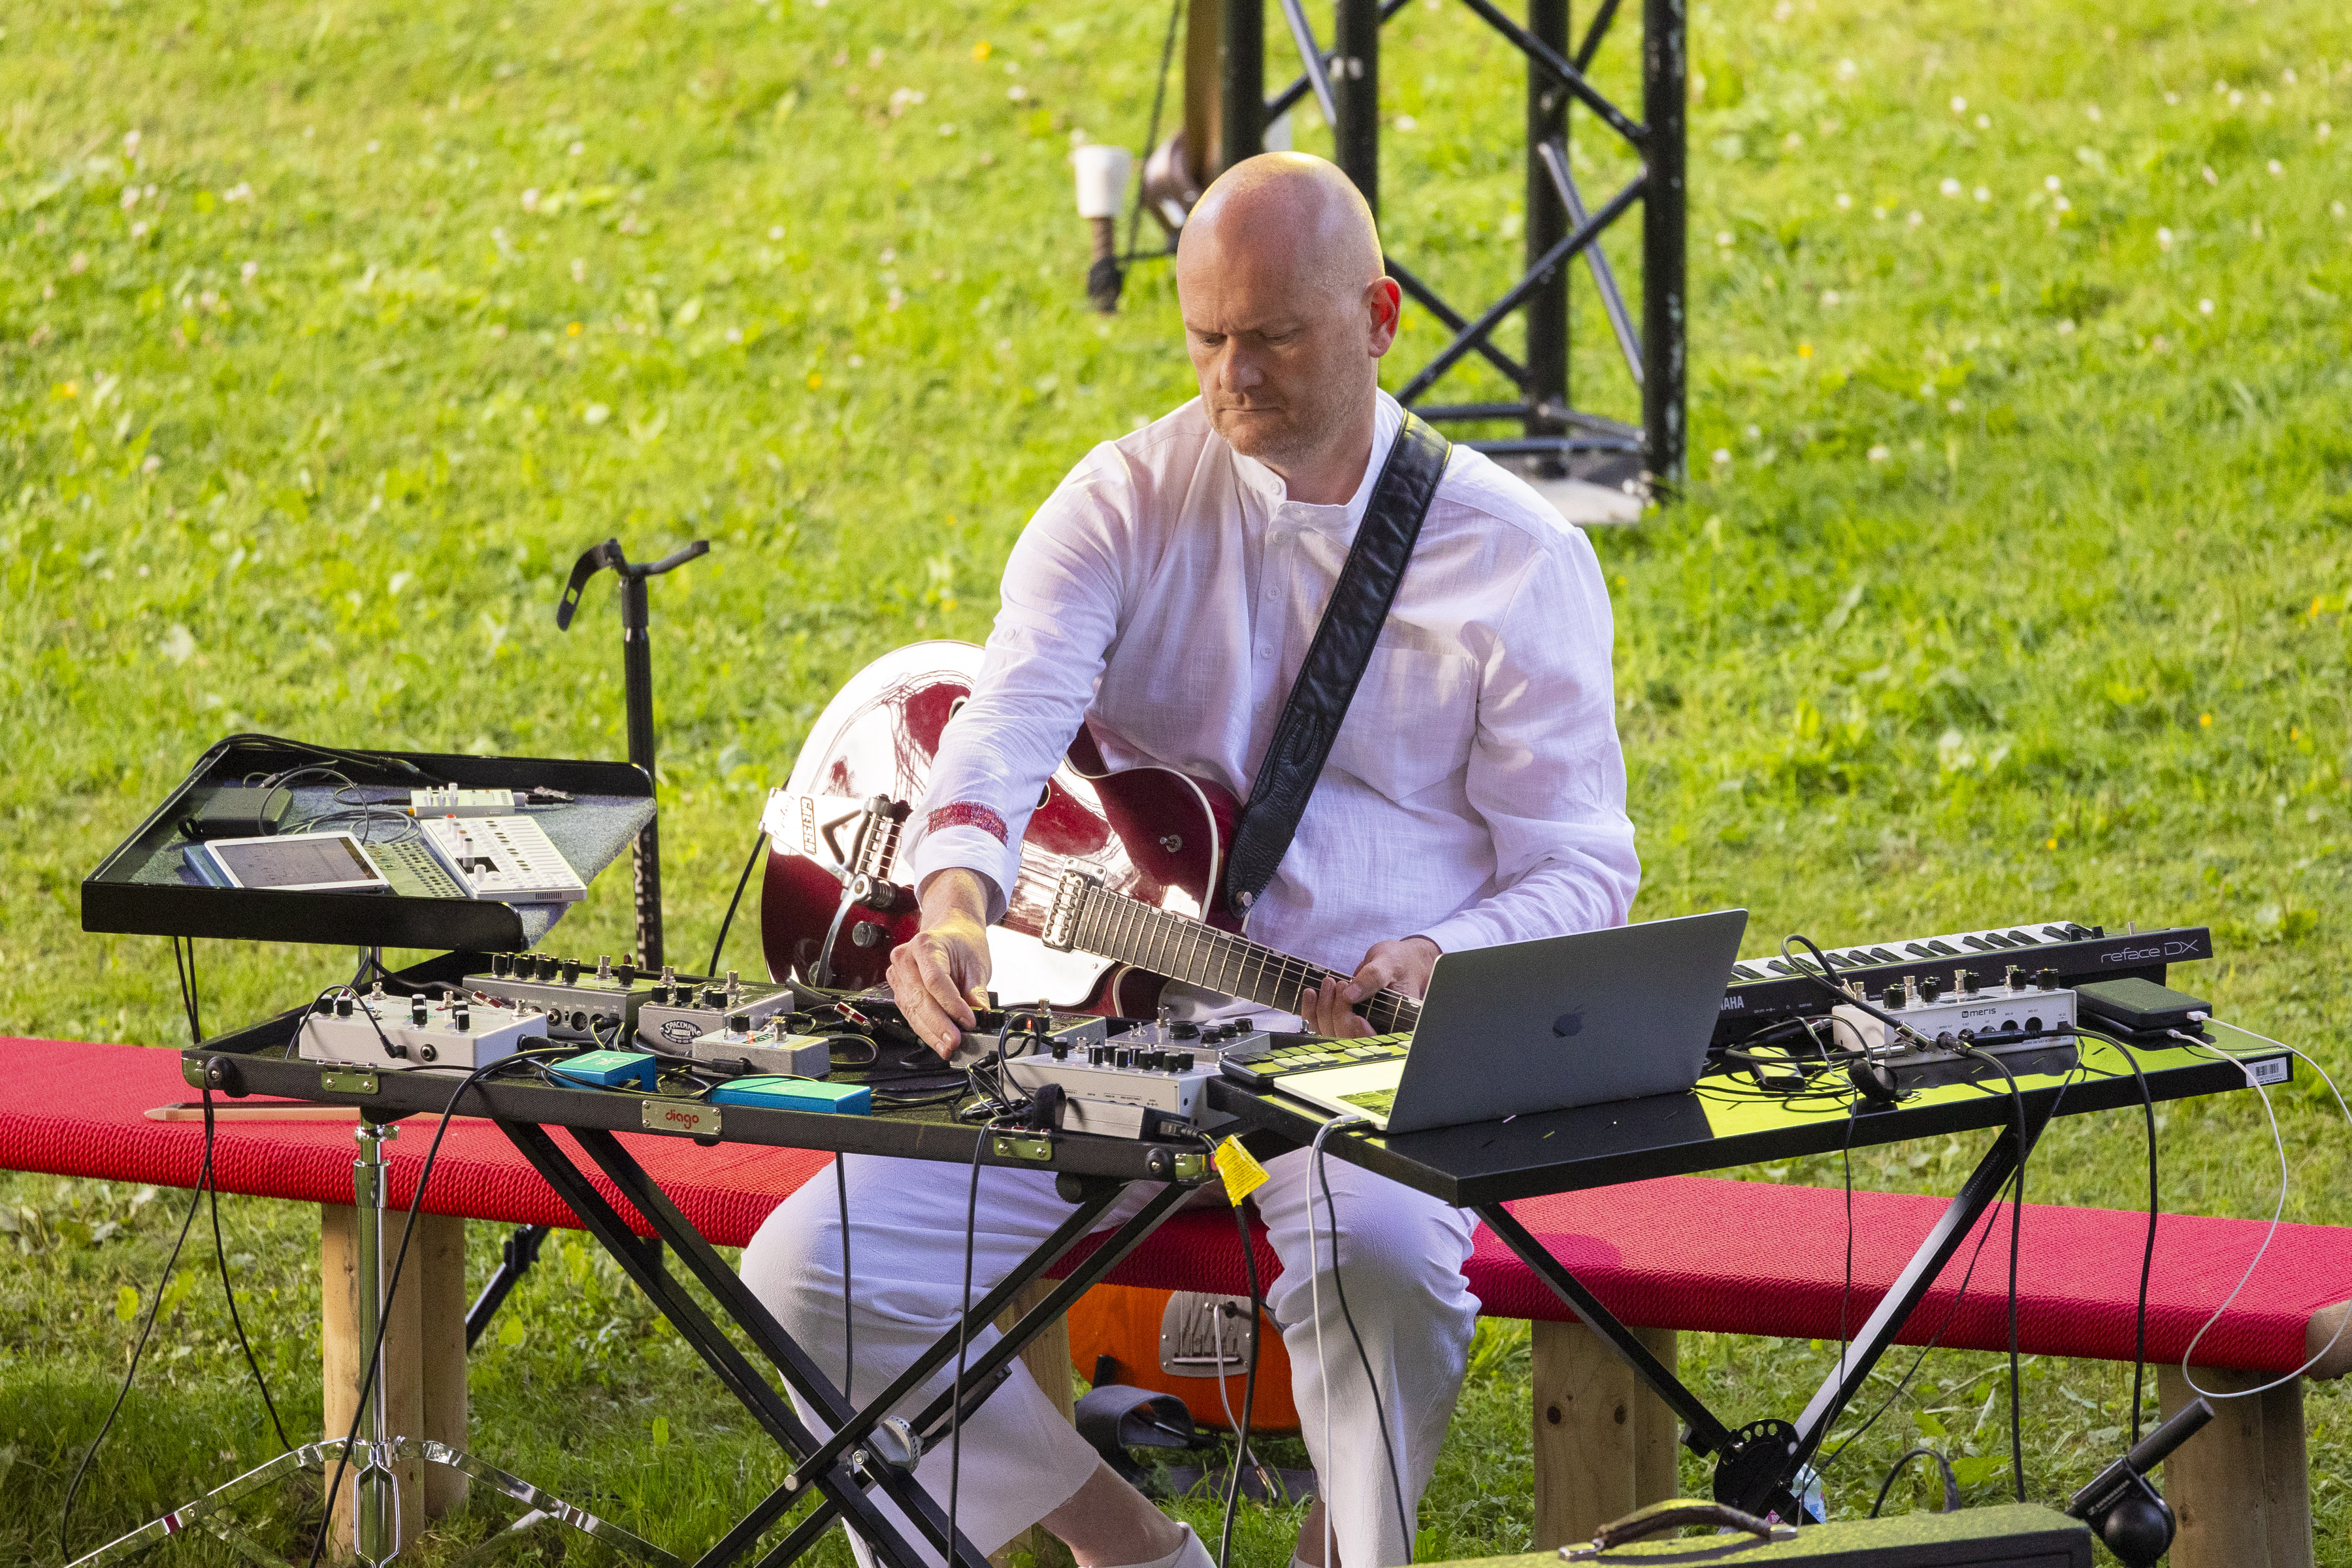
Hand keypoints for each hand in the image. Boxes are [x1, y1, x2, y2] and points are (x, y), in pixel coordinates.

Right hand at [888, 869, 995, 1057]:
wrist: (949, 931)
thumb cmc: (961, 943)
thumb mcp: (976, 964)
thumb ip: (977, 992)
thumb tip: (982, 1017)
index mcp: (926, 944)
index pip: (936, 980)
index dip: (952, 1005)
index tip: (969, 1021)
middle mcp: (906, 958)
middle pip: (920, 998)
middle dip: (939, 1025)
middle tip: (955, 1043)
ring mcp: (897, 974)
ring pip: (912, 1010)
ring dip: (931, 1033)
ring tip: (948, 1048)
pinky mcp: (898, 989)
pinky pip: (910, 1013)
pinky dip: (925, 1029)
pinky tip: (938, 1041)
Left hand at [1300, 935, 1438, 1038]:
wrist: (1393, 961)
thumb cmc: (1397, 961)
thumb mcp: (1389, 963)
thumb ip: (1372, 977)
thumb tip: (1349, 994)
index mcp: (1392, 1022)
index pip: (1375, 1040)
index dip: (1363, 1035)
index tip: (1357, 1019)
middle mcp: (1373, 1029)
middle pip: (1348, 1037)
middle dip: (1339, 1012)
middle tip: (1340, 984)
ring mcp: (1355, 1028)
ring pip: (1331, 1033)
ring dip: (1323, 1010)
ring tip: (1327, 982)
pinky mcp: (1340, 1020)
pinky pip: (1321, 1025)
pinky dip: (1311, 1011)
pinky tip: (1310, 993)